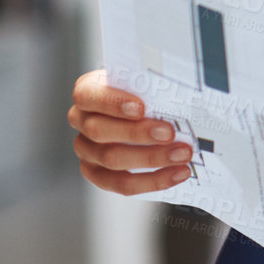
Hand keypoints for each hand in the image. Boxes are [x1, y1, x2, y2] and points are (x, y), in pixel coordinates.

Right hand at [68, 69, 192, 195]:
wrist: (150, 108)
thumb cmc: (148, 89)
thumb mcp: (148, 79)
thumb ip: (154, 85)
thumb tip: (179, 95)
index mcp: (88, 91)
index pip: (87, 95)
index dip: (112, 103)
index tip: (141, 108)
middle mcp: (81, 120)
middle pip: (99, 130)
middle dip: (138, 134)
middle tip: (170, 133)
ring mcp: (86, 149)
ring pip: (111, 159)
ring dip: (151, 158)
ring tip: (182, 154)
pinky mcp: (99, 174)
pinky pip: (121, 183)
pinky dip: (153, 180)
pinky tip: (178, 173)